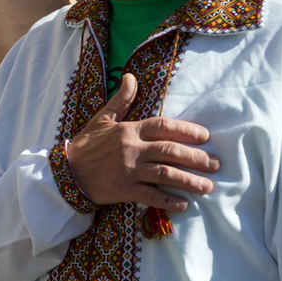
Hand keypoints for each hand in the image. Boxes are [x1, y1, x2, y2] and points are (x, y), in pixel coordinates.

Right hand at [63, 73, 217, 213]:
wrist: (65, 173)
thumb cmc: (85, 145)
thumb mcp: (102, 118)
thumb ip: (121, 99)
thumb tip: (130, 76)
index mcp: (129, 130)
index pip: (164, 126)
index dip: (187, 130)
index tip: (206, 137)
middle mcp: (132, 149)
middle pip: (171, 151)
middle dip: (197, 158)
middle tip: (216, 164)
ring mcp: (129, 170)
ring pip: (166, 174)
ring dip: (189, 181)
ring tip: (208, 186)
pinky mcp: (124, 190)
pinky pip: (151, 196)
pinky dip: (168, 201)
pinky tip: (183, 204)